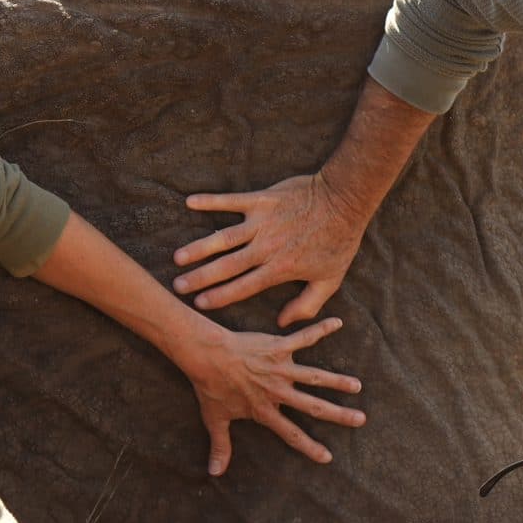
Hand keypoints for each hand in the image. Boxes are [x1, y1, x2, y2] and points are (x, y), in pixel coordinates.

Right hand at [174, 173, 366, 325]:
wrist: (344, 202)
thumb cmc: (338, 242)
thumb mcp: (329, 281)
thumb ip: (307, 305)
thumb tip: (284, 322)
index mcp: (278, 270)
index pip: (243, 288)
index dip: (219, 297)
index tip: (199, 304)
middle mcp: (265, 248)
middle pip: (226, 267)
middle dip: (200, 278)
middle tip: (178, 286)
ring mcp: (261, 223)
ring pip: (223, 239)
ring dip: (199, 248)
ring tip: (178, 258)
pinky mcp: (261, 200)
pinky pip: (231, 201)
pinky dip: (210, 201)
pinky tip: (190, 202)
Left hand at [174, 315, 363, 475]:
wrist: (205, 355)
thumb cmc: (209, 386)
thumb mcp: (214, 419)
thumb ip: (220, 446)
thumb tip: (214, 473)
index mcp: (265, 411)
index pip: (291, 434)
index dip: (309, 447)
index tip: (327, 457)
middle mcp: (278, 392)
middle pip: (313, 407)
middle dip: (338, 414)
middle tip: (360, 419)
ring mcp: (280, 369)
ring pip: (315, 377)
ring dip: (337, 381)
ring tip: (357, 386)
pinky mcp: (278, 347)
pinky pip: (303, 338)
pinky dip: (321, 329)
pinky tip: (337, 323)